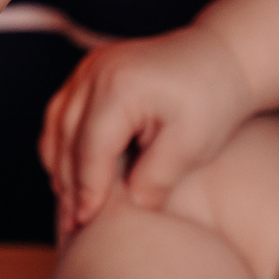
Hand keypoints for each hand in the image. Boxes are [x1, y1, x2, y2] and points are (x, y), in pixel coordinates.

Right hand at [38, 25, 256, 229]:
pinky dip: (64, 144)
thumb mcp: (192, 145)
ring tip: (70, 204)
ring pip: (57, 125)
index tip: (85, 224)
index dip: (87, 190)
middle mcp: (95, 72)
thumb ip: (156, 179)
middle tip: (71, 225)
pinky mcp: (90, 71)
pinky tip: (75, 172)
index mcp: (119, 86)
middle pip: (66, 138)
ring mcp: (88, 68)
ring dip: (60, 165)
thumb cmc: (213, 99)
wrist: (222, 54)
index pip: (91, 149)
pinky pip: (63, 112)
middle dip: (68, 184)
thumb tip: (128, 208)